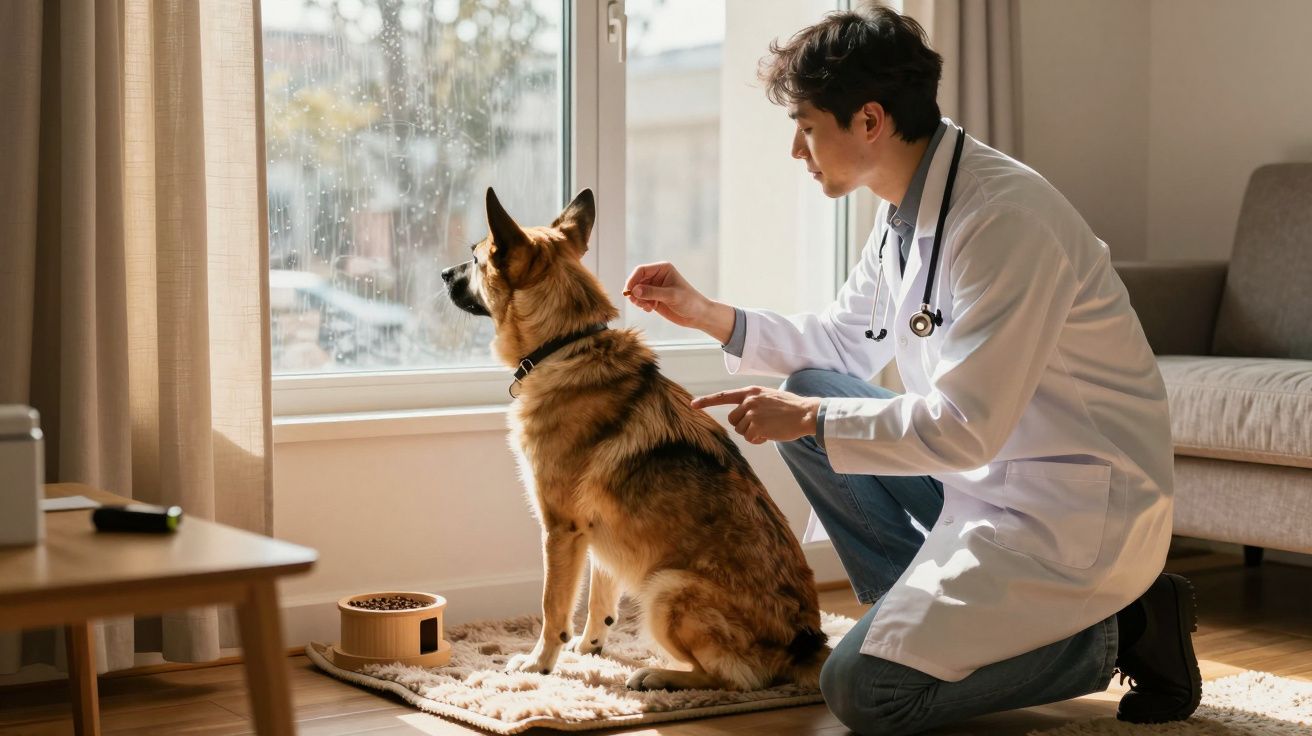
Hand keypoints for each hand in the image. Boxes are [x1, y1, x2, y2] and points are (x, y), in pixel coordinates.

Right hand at [624, 262, 710, 329]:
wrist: (698, 315)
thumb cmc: (689, 301)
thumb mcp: (671, 296)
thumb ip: (652, 292)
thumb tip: (634, 291)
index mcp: (662, 269)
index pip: (641, 270)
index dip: (632, 280)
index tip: (629, 292)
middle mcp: (657, 276)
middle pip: (636, 280)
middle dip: (634, 291)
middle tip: (637, 302)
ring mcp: (654, 288)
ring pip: (636, 291)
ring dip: (637, 299)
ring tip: (646, 307)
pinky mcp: (653, 298)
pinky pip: (640, 299)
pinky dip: (641, 305)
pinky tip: (650, 309)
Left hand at [691, 386, 821, 443]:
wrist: (805, 413)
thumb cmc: (789, 408)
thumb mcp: (768, 397)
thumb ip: (753, 402)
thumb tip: (740, 418)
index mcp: (751, 392)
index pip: (723, 396)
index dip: (707, 401)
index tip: (693, 404)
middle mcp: (749, 401)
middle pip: (732, 419)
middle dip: (743, 425)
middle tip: (760, 425)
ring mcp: (752, 413)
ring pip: (740, 430)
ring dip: (752, 433)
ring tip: (768, 428)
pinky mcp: (757, 426)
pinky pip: (749, 438)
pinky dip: (758, 440)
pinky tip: (769, 435)